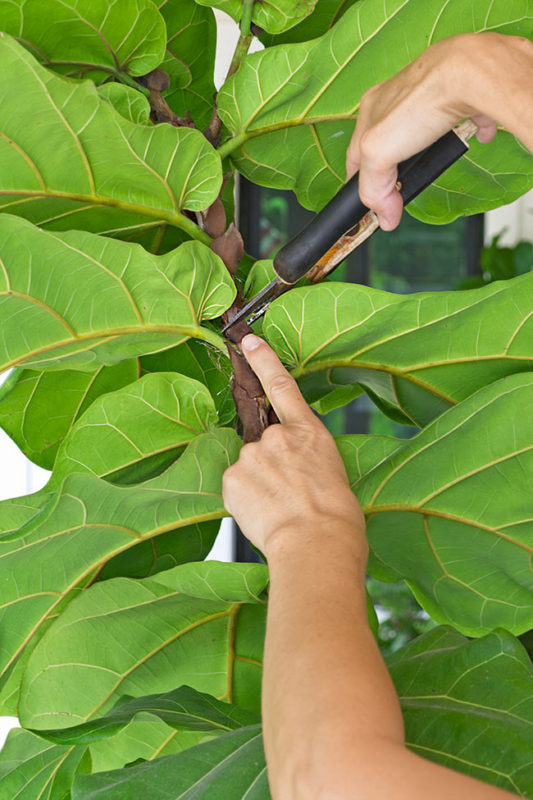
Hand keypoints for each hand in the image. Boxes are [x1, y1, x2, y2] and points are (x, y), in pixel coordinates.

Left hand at [222, 335, 365, 559]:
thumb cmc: (337, 520)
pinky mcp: (233, 477)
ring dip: (258, 485)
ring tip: (280, 509)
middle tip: (288, 496)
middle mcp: (277, 436)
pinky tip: (264, 514)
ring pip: (248, 468)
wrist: (318, 543)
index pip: (282, 385)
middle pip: (263, 445)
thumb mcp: (333, 474)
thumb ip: (305, 459)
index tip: (249, 341)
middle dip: (270, 467)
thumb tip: (291, 470)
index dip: (264, 360)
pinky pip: (235, 487)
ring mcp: (252, 455)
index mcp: (308, 432)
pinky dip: (245, 500)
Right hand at [346, 32, 532, 229]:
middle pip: (389, 141)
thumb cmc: (422, 102)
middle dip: (395, 166)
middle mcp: (397, 98)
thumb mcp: (379, 153)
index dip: (361, 182)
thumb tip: (384, 218)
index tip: (373, 203)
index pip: (356, 154)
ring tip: (435, 163)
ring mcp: (429, 94)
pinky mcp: (460, 93)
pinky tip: (473, 140)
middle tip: (404, 189)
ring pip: (422, 128)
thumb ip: (374, 188)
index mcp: (371, 108)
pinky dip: (464, 132)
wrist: (471, 74)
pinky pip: (461, 117)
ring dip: (426, 148)